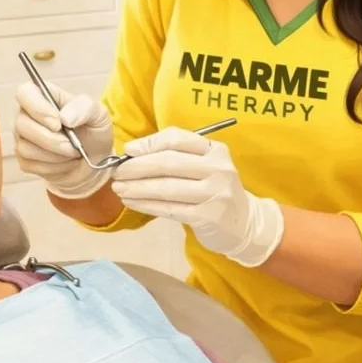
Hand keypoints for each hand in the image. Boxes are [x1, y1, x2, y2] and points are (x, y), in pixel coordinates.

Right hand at [13, 81, 113, 198]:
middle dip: (52, 139)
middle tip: (73, 144)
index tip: (59, 123)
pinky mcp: (24, 159)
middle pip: (22, 125)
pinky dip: (53, 167)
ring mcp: (22, 137)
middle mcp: (27, 114)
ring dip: (55, 155)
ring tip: (72, 152)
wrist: (94, 160)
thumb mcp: (98, 114)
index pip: (25, 92)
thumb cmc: (93, 131)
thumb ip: (84, 108)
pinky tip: (64, 162)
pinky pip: (29, 164)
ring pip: (25, 148)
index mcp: (43, 95)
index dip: (38, 108)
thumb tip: (65, 117)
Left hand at [111, 127, 283, 266]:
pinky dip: (147, 205)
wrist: (243, 223)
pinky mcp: (208, 216)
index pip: (177, 139)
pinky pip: (170, 209)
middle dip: (138, 167)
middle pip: (169, 162)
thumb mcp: (204, 166)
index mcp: (214, 149)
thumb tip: (133, 155)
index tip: (128, 150)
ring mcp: (215, 193)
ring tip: (119, 189)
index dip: (149, 143)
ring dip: (138, 188)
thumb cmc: (214, 190)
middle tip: (117, 172)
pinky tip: (132, 203)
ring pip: (167, 188)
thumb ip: (176, 157)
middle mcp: (218, 168)